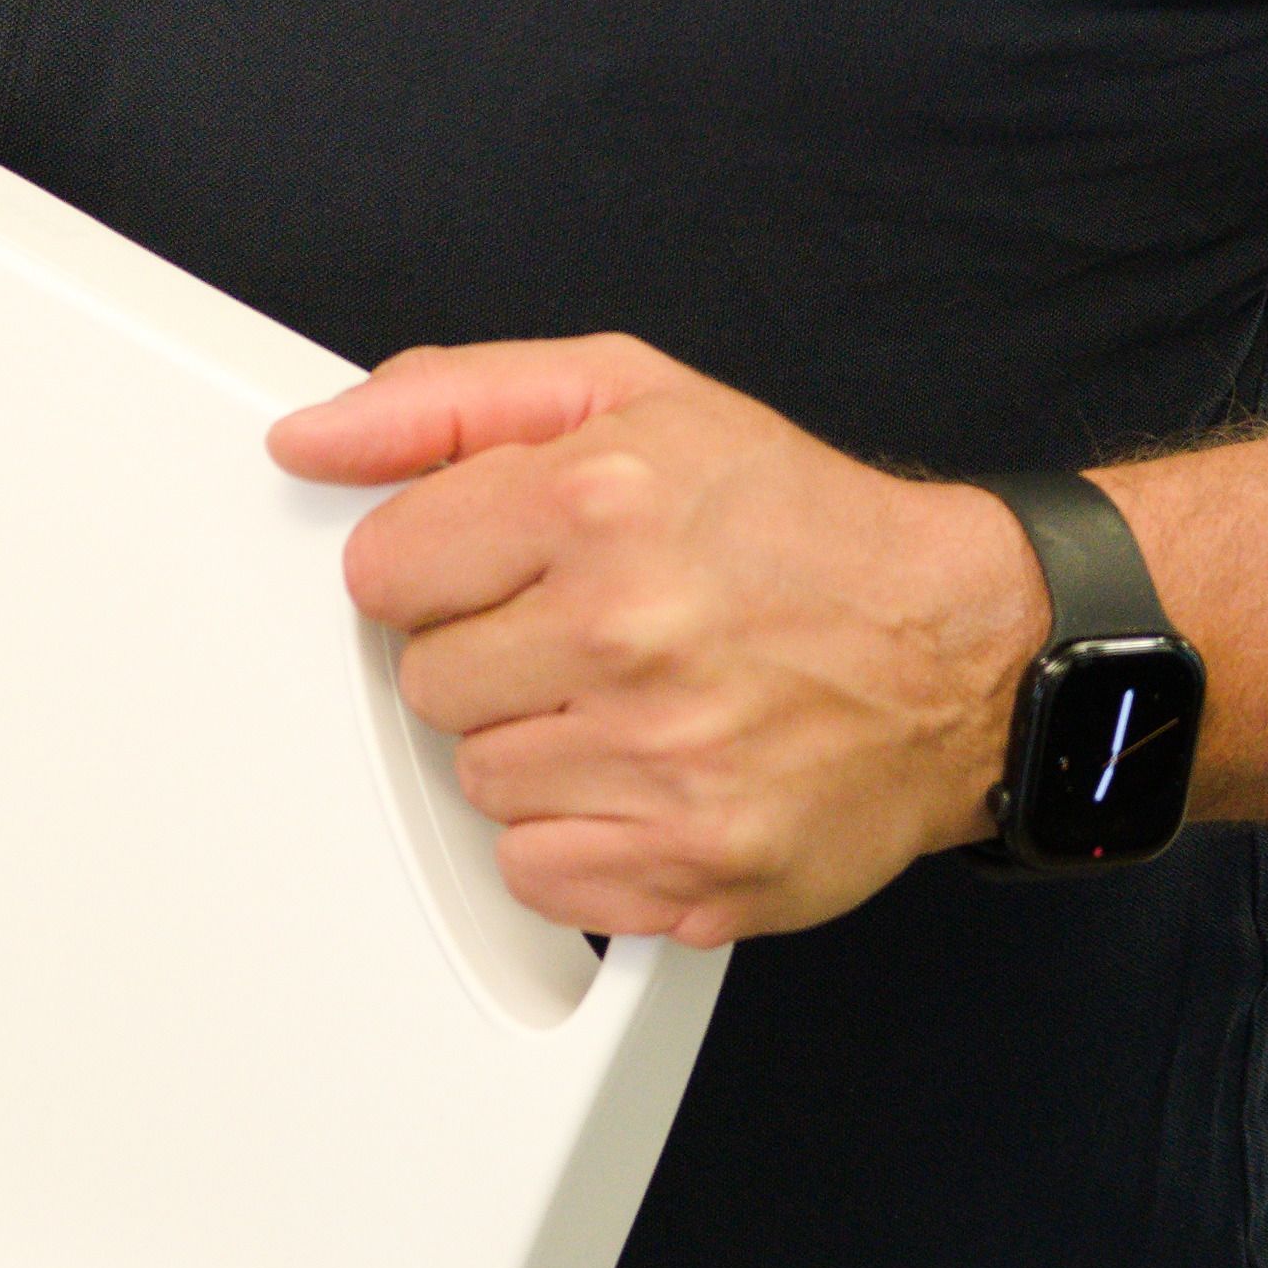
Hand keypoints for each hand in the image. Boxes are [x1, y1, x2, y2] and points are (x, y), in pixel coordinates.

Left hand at [271, 335, 1057, 944]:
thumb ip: (448, 402)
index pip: (382, 570)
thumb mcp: (627, 394)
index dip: (439, 564)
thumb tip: (311, 438)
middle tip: (587, 630)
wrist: (956, 650)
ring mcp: (662, 764)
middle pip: (423, 681)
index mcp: (598, 503)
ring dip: (536, 746)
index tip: (506, 563)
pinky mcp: (693, 869)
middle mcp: (627, 634)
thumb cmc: (795, 522)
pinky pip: (537, 872)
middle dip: (489, 654)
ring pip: (477, 780)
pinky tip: (645, 776)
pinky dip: (576, 836)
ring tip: (632, 698)